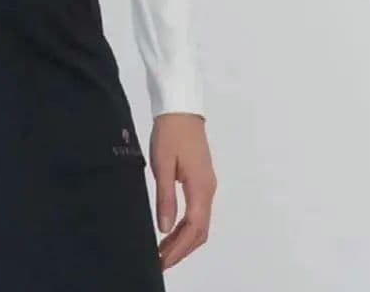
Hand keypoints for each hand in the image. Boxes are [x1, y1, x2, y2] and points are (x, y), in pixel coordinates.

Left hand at [149, 112, 216, 270]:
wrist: (181, 107)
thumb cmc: (170, 133)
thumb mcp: (162, 164)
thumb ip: (165, 197)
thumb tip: (165, 229)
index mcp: (200, 188)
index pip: (193, 228)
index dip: (178, 248)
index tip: (162, 261)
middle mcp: (209, 190)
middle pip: (200, 230)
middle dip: (182, 249)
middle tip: (161, 261)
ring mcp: (207, 184)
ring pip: (200, 222)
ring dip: (184, 239)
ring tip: (164, 250)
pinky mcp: (202, 178)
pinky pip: (197, 211)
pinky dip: (186, 226)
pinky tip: (172, 229)